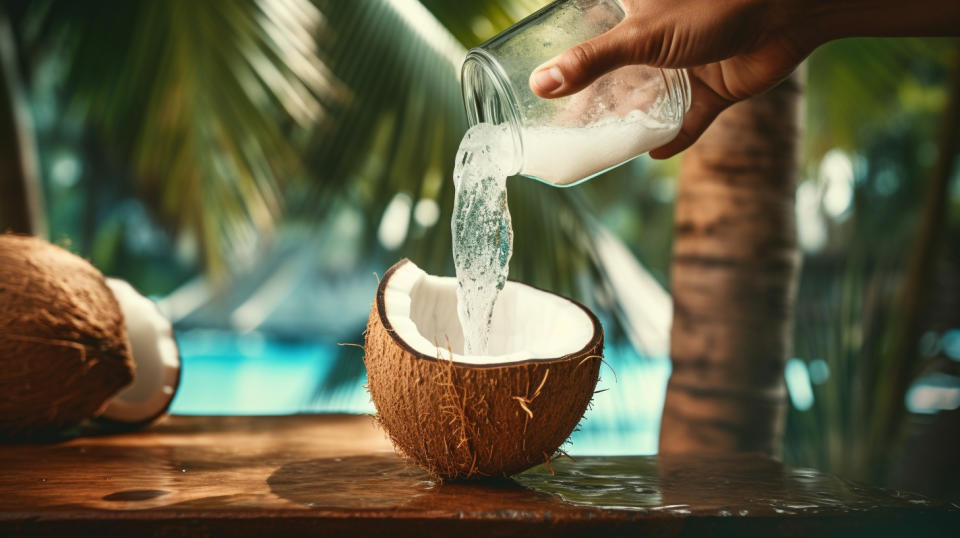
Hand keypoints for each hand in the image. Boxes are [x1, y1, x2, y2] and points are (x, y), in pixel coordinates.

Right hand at [529, 0, 815, 158]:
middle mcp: (658, 37)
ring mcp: (687, 64)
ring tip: (597, 147)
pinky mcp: (715, 89)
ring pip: (650, 100)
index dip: (567, 58)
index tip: (542, 84)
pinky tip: (651, 154)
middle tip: (565, 127)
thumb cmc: (712, 8)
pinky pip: (688, 120)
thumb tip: (541, 85)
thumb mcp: (640, 36)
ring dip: (629, 122)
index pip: (590, 32)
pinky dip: (672, 137)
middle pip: (617, 74)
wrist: (787, 14)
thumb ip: (591, 60)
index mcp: (635, 12)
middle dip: (595, 100)